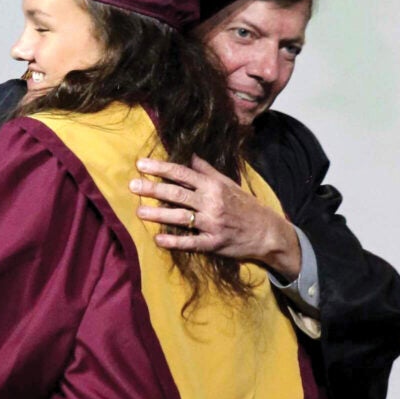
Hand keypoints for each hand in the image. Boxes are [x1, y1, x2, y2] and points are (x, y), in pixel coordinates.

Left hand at [129, 156, 300, 280]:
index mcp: (214, 186)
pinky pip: (191, 242)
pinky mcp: (214, 243)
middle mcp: (212, 203)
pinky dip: (175, 241)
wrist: (267, 231)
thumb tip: (190, 155)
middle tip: (132, 185)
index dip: (161, 168)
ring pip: (181, 217)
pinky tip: (158, 240)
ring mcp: (213, 224)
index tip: (141, 164)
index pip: (183, 173)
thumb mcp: (228, 184)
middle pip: (177, 194)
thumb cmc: (245, 205)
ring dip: (158, 215)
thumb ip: (207, 171)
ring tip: (139, 212)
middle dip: (153, 189)